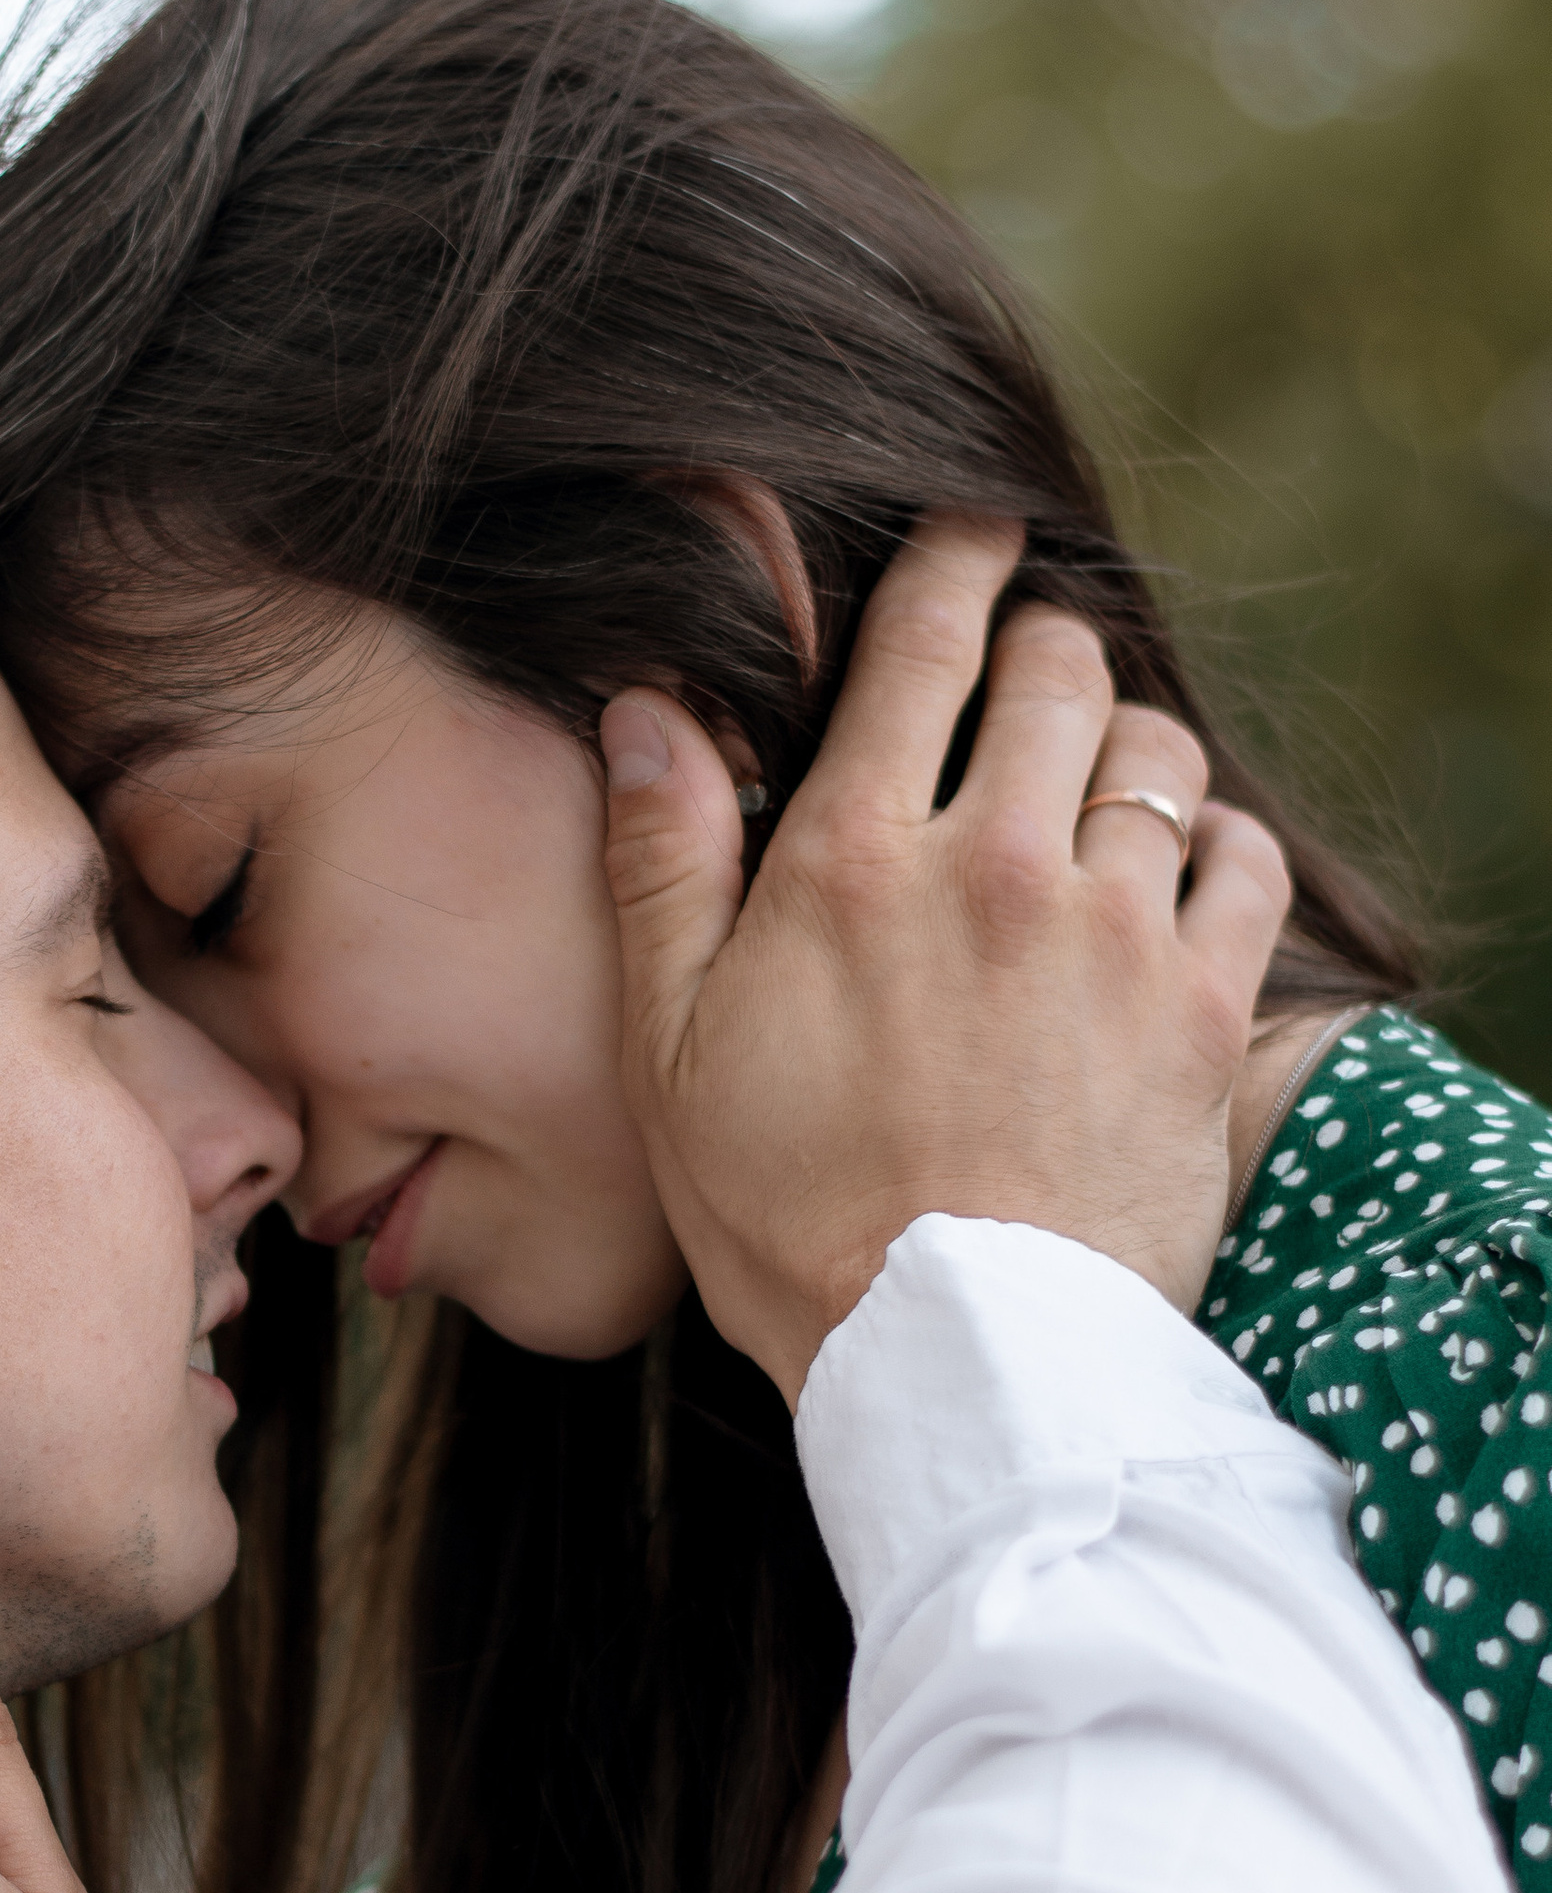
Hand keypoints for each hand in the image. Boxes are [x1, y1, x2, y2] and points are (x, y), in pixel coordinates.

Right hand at [601, 516, 1291, 1403]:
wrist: (952, 1358)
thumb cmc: (788, 1219)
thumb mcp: (668, 1049)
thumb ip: (662, 862)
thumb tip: (648, 706)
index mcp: (854, 862)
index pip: (923, 644)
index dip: (951, 563)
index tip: (970, 534)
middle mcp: (996, 868)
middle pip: (1060, 669)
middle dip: (1045, 644)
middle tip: (1031, 666)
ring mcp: (1114, 936)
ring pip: (1157, 753)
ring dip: (1127, 744)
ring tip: (1098, 779)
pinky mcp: (1203, 1011)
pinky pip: (1244, 861)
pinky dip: (1216, 843)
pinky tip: (1177, 871)